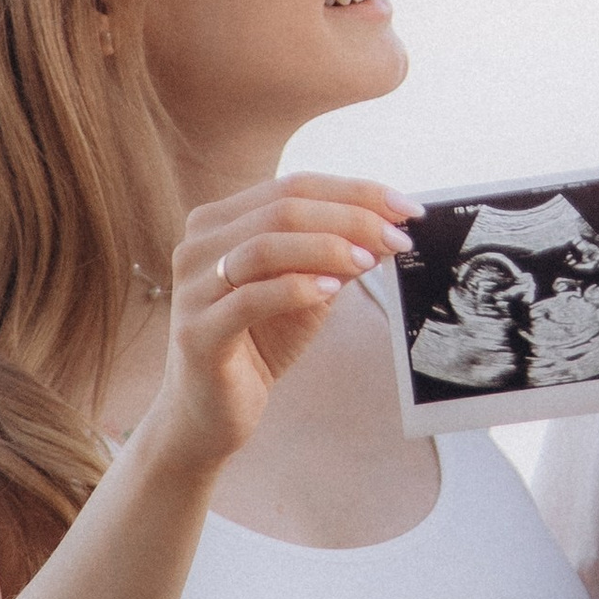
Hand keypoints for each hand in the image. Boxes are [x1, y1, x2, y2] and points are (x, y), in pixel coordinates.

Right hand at [140, 174, 422, 473]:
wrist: (210, 412)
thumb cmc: (260, 343)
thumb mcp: (307, 290)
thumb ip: (336, 256)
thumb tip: (389, 226)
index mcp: (220, 222)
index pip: (294, 186)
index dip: (355, 192)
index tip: (406, 208)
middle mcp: (198, 246)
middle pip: (282, 210)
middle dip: (350, 218)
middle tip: (397, 238)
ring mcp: (192, 288)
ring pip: (265, 246)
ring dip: (327, 248)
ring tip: (369, 262)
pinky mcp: (197, 332)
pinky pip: (251, 298)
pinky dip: (297, 288)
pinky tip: (331, 291)